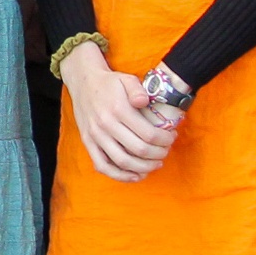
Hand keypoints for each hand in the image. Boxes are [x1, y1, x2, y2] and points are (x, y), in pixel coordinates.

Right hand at [62, 48, 179, 183]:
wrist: (83, 82)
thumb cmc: (110, 83)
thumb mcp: (126, 79)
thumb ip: (138, 89)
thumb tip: (145, 102)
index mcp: (118, 109)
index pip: (148, 133)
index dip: (165, 140)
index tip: (172, 136)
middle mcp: (105, 124)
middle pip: (139, 149)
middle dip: (159, 154)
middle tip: (166, 150)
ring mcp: (95, 136)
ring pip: (123, 161)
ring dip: (144, 167)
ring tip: (156, 164)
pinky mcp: (88, 142)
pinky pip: (103, 166)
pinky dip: (120, 175)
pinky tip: (135, 175)